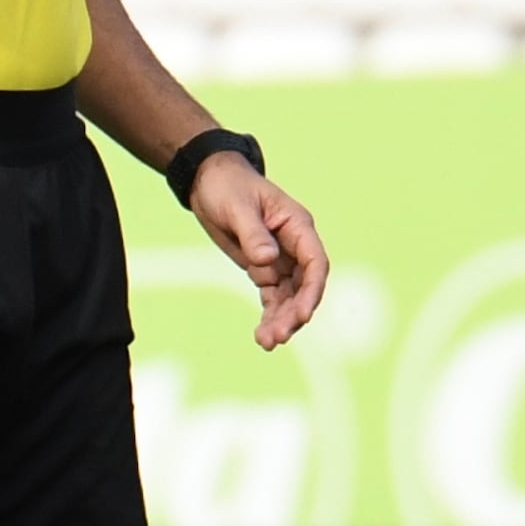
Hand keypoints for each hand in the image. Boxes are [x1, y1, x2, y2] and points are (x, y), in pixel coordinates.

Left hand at [190, 152, 327, 346]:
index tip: (303, 315)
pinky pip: (273, 298)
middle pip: (305, 286)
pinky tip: (262, 336)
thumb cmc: (227, 187)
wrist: (209, 182)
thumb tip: (267, 261)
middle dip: (295, 312)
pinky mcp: (265, 269)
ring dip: (282, 320)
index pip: (315, 263)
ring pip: (290, 297)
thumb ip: (253, 234)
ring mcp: (281, 260)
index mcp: (297, 225)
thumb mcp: (237, 207)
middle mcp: (295, 245)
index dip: (312, 290)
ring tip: (267, 342)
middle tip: (279, 336)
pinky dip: (270, 316)